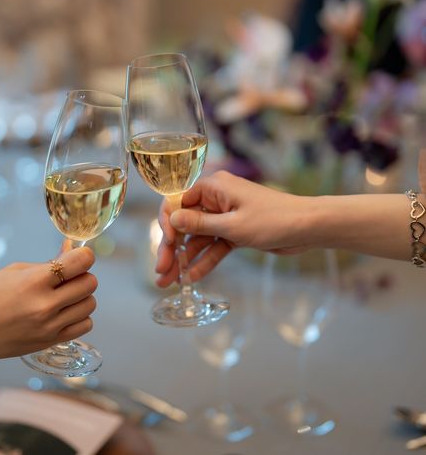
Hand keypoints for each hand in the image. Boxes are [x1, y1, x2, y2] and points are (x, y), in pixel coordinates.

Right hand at [0, 245, 97, 365]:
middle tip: (70, 276)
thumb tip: (72, 248)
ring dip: (82, 296)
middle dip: (83, 275)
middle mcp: (45, 305)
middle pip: (89, 283)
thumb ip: (49, 262)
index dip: (84, 255)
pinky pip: (84, 325)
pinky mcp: (50, 342)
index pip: (79, 262)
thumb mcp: (17, 270)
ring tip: (65, 295)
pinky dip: (80, 316)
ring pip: (90, 304)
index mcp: (34, 281)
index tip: (81, 255)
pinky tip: (65, 312)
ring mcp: (49, 326)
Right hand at [156, 171, 312, 286]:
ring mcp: (225, 216)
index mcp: (213, 187)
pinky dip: (204, 261)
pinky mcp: (234, 232)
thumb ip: (200, 225)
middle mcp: (215, 199)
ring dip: (185, 259)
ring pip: (197, 238)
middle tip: (161, 273)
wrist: (309, 228)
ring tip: (169, 283)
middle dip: (172, 249)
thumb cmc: (274, 220)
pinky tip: (191, 278)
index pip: (177, 202)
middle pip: (185, 224)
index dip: (168, 225)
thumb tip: (171, 220)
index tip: (168, 247)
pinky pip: (213, 246)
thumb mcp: (233, 225)